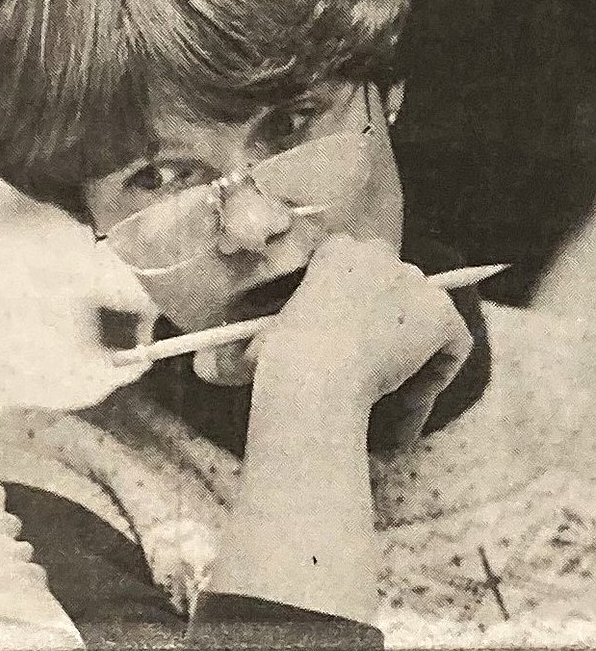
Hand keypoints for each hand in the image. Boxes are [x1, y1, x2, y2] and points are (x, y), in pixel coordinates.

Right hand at [234, 235, 472, 437]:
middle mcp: (379, 254)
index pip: (358, 268)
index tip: (341, 340)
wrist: (311, 378)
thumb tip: (197, 368)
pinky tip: (409, 400)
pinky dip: (438, 372)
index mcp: (335, 249)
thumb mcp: (251, 344)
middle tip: (366, 364)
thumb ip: (228, 350)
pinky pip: (452, 344)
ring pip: (423, 314)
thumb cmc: (275, 363)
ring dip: (410, 348)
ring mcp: (414, 283)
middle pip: (394, 285)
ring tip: (387, 388)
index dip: (352, 308)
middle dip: (384, 322)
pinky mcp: (441, 315)